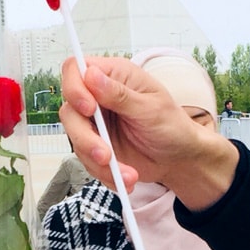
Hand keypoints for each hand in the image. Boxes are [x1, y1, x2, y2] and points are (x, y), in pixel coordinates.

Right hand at [58, 56, 239, 210]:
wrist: (179, 158)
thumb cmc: (172, 125)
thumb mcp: (151, 107)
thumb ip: (119, 94)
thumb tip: (91, 75)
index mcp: (114, 76)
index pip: (75, 70)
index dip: (74, 88)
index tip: (89, 109)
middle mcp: (98, 97)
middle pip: (69, 110)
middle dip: (84, 137)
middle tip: (106, 155)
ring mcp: (94, 123)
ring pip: (75, 139)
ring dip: (97, 161)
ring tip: (127, 174)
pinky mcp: (95, 146)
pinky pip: (86, 161)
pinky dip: (104, 173)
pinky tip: (126, 178)